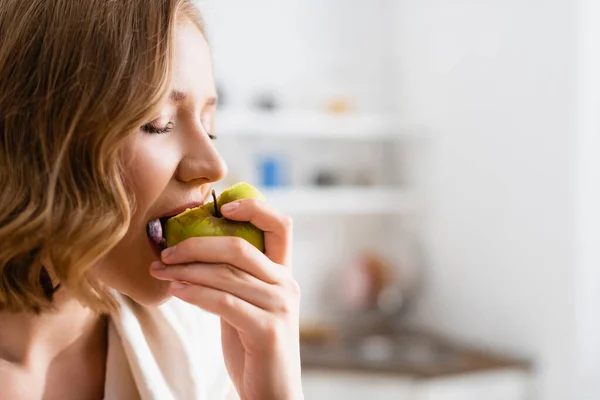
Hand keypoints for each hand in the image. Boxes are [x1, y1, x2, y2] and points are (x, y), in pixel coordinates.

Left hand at [149, 198, 302, 399]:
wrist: (271, 392)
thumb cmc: (252, 345)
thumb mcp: (246, 303)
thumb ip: (232, 278)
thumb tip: (192, 252)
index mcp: (283, 273)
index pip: (280, 225)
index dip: (254, 207)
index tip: (221, 205)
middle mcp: (287, 284)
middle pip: (240, 246)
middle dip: (197, 244)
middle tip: (166, 251)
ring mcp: (280, 306)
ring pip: (227, 274)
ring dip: (187, 269)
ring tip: (160, 269)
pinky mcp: (267, 329)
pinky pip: (224, 302)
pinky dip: (195, 293)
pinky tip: (175, 290)